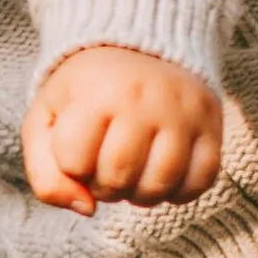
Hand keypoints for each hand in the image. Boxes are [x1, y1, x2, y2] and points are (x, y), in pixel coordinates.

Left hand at [22, 46, 224, 215]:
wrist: (138, 48)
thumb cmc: (84, 94)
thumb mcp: (46, 120)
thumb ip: (45, 175)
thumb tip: (87, 209)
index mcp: (96, 92)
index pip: (74, 164)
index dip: (71, 169)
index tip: (78, 149)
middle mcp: (144, 98)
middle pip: (118, 178)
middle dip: (104, 186)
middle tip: (105, 166)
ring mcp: (183, 111)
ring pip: (160, 185)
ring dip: (139, 194)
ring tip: (132, 174)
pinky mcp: (212, 124)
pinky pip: (202, 181)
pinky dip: (179, 192)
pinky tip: (162, 176)